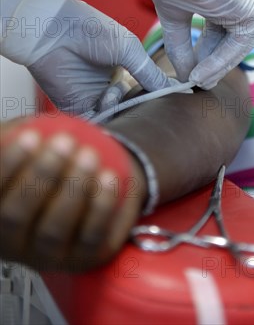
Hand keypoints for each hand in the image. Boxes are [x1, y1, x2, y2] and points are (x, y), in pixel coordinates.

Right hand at [0, 119, 144, 271]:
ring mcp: (46, 257)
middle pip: (17, 216)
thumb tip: (6, 128)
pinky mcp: (81, 260)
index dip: (9, 165)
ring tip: (88, 155)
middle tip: (65, 142)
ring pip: (54, 230)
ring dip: (73, 190)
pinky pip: (91, 238)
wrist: (85, 185)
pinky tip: (109, 178)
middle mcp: (12, 243)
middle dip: (42, 176)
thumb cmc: (46, 163)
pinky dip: (101, 207)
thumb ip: (13, 138)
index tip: (31, 136)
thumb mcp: (25, 148)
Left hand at [1, 0, 169, 114]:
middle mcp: (110, 84)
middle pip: (132, 106)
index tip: (167, 100)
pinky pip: (97, 120)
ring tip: (110, 93)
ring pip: (117, 115)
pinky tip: (103, 102)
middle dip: (138, 106)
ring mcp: (94, 97)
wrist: (53, 31)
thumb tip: (176, 88)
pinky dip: (104, 117)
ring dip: (119, 109)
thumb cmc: (92, 31)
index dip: (155, 95)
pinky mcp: (77, 106)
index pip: (145, 89)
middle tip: (142, 103)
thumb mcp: (129, 49)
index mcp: (124, 68)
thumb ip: (150, 73)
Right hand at [145, 0, 253, 88]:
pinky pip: (239, 43)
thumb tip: (183, 74)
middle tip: (197, 79)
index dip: (207, 47)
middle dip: (212, 60)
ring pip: (237, 42)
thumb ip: (179, 42)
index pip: (222, 24)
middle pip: (231, 35)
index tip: (194, 65)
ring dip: (216, 65)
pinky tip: (201, 75)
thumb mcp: (173, 13)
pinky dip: (220, 61)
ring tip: (198, 82)